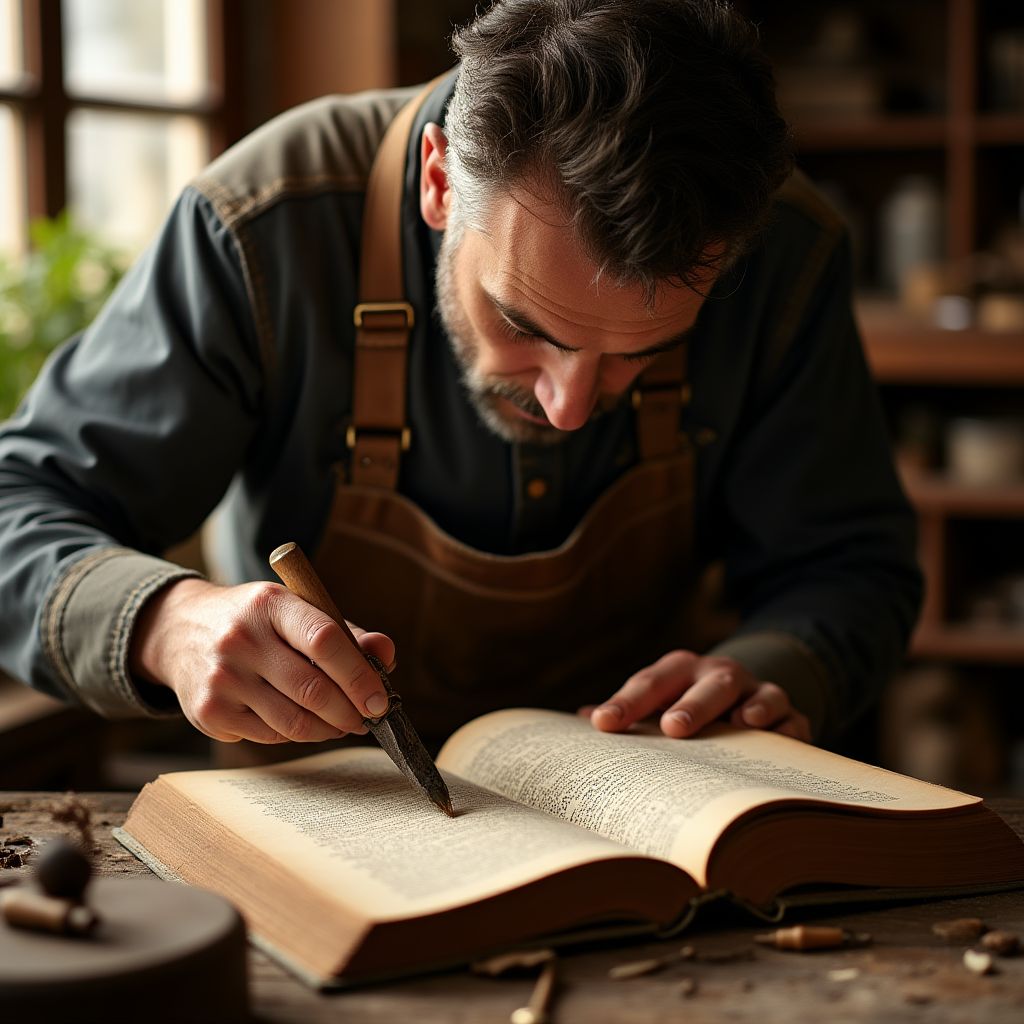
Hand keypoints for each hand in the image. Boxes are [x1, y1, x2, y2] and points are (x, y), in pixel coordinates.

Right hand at [129, 577, 395, 743]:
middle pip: (312, 689)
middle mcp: (241, 638)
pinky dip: (296, 734)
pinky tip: (303, 722)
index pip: (325, 639)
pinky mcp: (208, 711)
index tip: (381, 700)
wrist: (180, 630)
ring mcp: (221, 677)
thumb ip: (345, 632)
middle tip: (367, 719)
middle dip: (350, 712)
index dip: (360, 675)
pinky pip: (270, 735)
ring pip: (293, 721)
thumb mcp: (296, 609)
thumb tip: (386, 655)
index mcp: (271, 603)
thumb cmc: (257, 622)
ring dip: (328, 730)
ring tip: (342, 724)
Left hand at [584, 651, 810, 741]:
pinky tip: (780, 741)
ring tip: (742, 723)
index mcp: (679, 670)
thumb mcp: (654, 703)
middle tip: (673, 728)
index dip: (626, 702)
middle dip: (692, 704)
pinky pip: (794, 721)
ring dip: (752, 707)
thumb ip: (625, 712)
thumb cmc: (683, 705)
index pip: (650, 682)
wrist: (740, 697)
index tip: (602, 724)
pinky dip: (789, 730)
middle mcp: (719, 675)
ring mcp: (758, 694)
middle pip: (708, 683)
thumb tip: (577, 720)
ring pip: (759, 694)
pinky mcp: (789, 717)